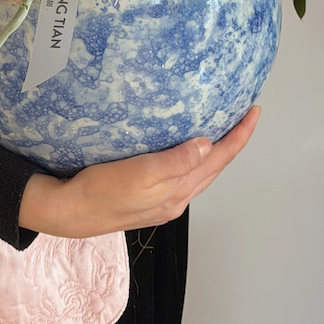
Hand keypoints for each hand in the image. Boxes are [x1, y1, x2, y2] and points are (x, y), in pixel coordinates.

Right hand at [19, 106, 260, 237]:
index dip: (239, 136)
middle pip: (214, 167)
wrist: (68, 212)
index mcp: (178, 192)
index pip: (219, 160)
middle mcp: (176, 198)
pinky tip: (187, 147)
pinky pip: (183, 174)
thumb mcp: (140, 174)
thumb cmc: (101, 191)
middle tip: (245, 114)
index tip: (254, 112)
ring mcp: (161, 200)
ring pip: (200, 172)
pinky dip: (194, 158)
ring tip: (224, 127)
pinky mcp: (147, 196)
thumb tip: (209, 145)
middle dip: (233, 142)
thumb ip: (175, 162)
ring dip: (216, 151)